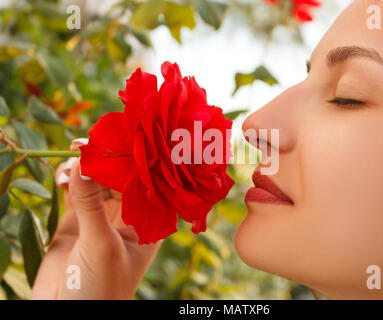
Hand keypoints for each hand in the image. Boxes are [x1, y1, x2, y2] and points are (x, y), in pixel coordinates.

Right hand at [30, 139, 161, 299]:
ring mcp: (102, 216)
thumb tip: (81, 161)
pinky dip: (70, 179)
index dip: (135, 160)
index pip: (146, 184)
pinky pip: (76, 191)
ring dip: (86, 167)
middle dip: (107, 159)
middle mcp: (128, 216)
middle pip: (121, 177)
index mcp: (149, 223)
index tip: (120, 139)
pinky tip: (64, 175)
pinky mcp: (77, 220)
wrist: (68, 315)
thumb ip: (91, 205)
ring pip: (97, 181)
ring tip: (73, 156)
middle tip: (88, 142)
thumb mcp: (101, 245)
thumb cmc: (101, 288)